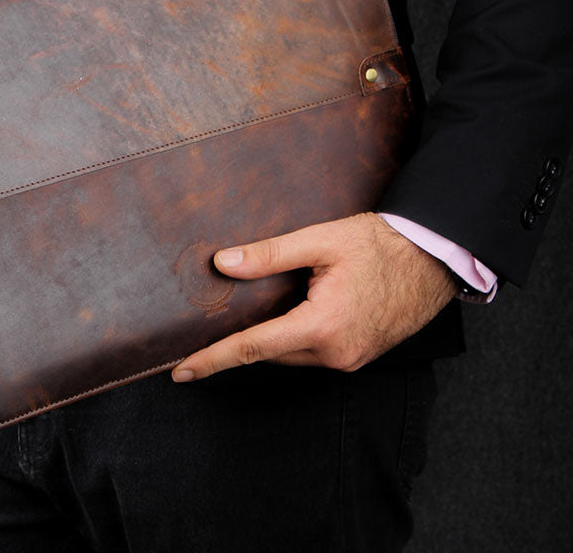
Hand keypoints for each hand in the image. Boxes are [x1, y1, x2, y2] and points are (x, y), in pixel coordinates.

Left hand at [171, 212, 456, 380]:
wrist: (432, 258)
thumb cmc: (380, 245)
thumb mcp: (321, 241)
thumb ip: (270, 254)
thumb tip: (224, 264)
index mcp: (322, 326)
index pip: (254, 347)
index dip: (213, 359)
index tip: (181, 372)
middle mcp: (336, 352)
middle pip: (270, 352)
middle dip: (241, 341)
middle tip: (212, 324)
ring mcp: (350, 359)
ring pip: (291, 354)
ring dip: (271, 337)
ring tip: (258, 310)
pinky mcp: (358, 356)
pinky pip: (313, 353)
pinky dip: (294, 338)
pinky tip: (292, 313)